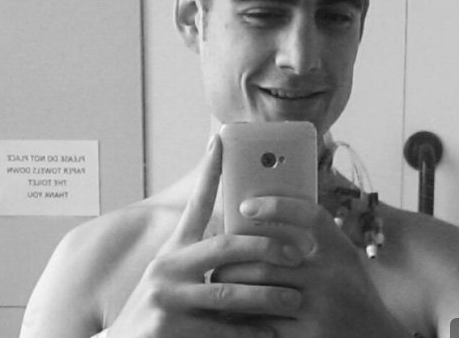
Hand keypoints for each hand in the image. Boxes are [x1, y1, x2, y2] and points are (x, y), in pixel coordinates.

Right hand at [107, 137, 304, 337]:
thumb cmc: (161, 309)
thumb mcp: (175, 277)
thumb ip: (202, 259)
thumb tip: (243, 242)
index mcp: (173, 250)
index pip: (195, 204)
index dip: (209, 172)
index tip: (221, 140)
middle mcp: (167, 266)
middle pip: (225, 246)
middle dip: (265, 247)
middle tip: (297, 253)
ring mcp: (164, 297)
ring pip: (228, 291)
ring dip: (267, 296)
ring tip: (295, 298)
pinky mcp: (165, 328)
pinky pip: (220, 329)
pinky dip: (249, 332)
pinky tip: (271, 332)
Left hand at [214, 196, 407, 337]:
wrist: (375, 337)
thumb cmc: (353, 293)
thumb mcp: (343, 258)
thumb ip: (315, 238)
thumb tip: (265, 216)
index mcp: (340, 251)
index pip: (311, 216)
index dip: (278, 206)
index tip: (246, 206)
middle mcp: (332, 277)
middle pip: (270, 258)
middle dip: (236, 259)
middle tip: (217, 261)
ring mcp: (321, 309)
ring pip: (261, 291)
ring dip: (233, 288)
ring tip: (218, 284)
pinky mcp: (309, 337)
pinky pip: (265, 324)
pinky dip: (244, 318)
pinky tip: (231, 313)